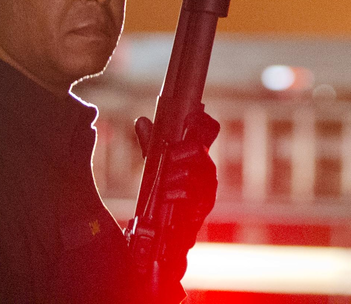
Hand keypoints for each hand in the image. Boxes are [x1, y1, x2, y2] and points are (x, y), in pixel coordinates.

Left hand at [134, 109, 220, 291]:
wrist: (167, 236)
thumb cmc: (164, 195)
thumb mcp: (155, 166)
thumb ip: (151, 144)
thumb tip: (142, 121)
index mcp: (198, 154)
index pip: (208, 129)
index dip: (202, 120)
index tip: (191, 116)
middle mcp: (207, 168)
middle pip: (201, 150)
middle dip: (183, 152)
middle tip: (171, 156)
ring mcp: (208, 187)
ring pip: (199, 172)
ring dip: (178, 175)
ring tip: (165, 181)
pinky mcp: (204, 206)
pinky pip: (194, 194)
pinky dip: (178, 193)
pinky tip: (167, 196)